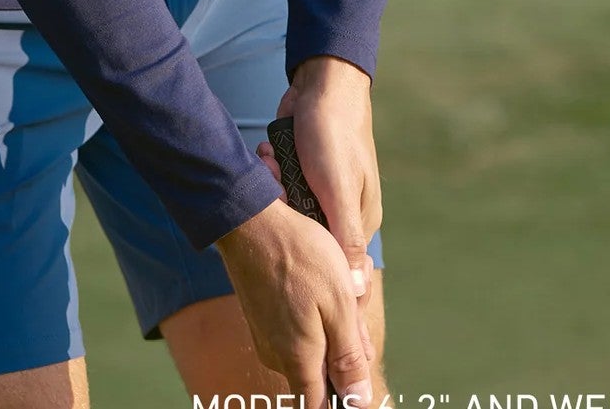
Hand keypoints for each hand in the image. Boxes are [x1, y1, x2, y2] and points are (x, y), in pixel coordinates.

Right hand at [215, 195, 371, 407]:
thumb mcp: (339, 302)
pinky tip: (323, 276)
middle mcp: (278, 356)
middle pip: (320, 374)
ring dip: (332, 324)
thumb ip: (348, 356)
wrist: (250, 220)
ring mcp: (266, 336)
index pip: (321, 407)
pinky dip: (315, 311)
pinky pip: (296, 329)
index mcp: (299, 359)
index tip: (357, 371)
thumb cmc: (300, 256)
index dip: (343, 400)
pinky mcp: (262, 316)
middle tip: (357, 301)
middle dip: (345, 349)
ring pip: (310, 347)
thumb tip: (359, 402)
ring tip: (342, 280)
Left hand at [258, 55, 381, 308]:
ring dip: (274, 185)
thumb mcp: (338, 187)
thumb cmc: (333, 134)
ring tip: (272, 163)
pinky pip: (279, 185)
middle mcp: (340, 211)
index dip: (309, 260)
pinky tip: (268, 153)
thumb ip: (346, 236)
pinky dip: (271, 169)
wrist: (320, 83)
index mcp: (358, 222)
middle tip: (278, 187)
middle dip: (284, 211)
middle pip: (303, 236)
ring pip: (286, 209)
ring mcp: (319, 191)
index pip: (334, 266)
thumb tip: (355, 290)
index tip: (287, 245)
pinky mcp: (300, 172)